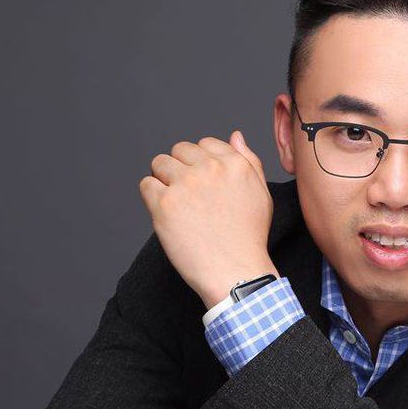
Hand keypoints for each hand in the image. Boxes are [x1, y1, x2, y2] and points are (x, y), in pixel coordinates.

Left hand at [139, 131, 278, 307]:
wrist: (236, 273)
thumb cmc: (248, 239)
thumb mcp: (261, 195)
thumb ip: (249, 161)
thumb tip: (235, 136)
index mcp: (234, 164)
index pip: (205, 144)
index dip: (200, 164)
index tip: (203, 185)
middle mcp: (210, 169)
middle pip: (179, 150)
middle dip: (180, 169)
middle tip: (189, 198)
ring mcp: (186, 184)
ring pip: (160, 163)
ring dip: (164, 181)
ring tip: (178, 206)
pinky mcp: (165, 203)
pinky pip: (146, 185)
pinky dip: (152, 199)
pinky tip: (168, 216)